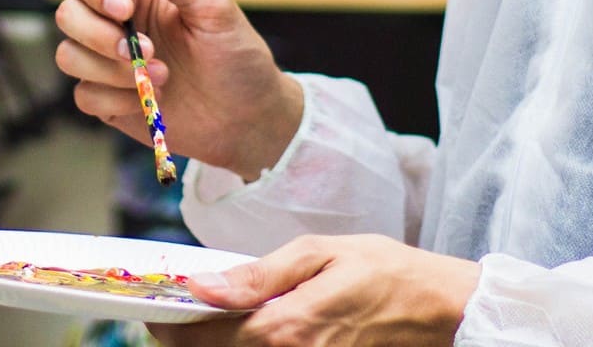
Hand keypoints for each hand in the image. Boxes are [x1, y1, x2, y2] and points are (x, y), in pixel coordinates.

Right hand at [55, 0, 302, 179]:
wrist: (249, 117)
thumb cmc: (236, 55)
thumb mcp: (214, 4)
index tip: (124, 10)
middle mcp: (116, 26)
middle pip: (68, 15)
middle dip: (99, 35)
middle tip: (145, 50)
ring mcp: (109, 65)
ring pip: (69, 56)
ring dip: (111, 70)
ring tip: (162, 76)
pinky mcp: (110, 102)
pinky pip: (84, 96)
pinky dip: (115, 99)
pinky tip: (150, 101)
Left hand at [152, 235, 479, 346]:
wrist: (440, 310)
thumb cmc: (384, 272)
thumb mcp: (320, 253)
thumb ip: (258, 273)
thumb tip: (202, 285)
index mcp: (286, 328)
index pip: (204, 336)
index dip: (169, 323)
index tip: (152, 305)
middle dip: (187, 339)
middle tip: (175, 313)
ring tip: (206, 323)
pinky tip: (243, 332)